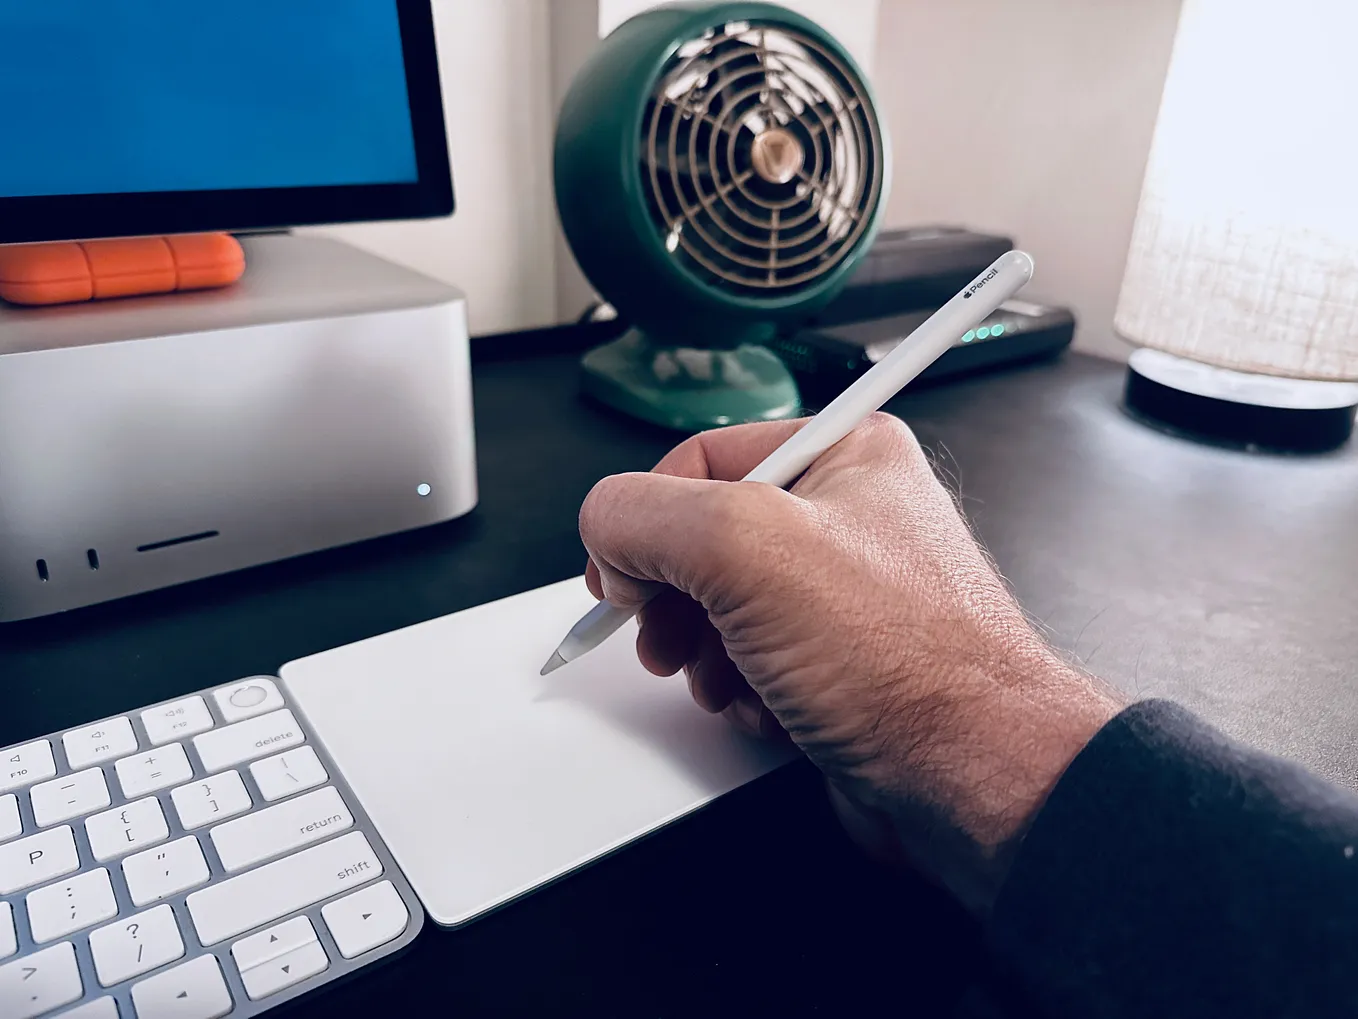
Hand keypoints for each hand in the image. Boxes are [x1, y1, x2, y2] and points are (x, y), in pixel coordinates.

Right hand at [579, 414, 1123, 911]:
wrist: (972, 781)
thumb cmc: (909, 666)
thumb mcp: (747, 551)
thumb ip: (647, 516)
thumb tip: (606, 523)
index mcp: (843, 453)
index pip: (700, 458)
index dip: (647, 520)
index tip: (622, 576)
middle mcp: (848, 515)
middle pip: (703, 540)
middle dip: (675, 601)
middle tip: (668, 636)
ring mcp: (844, 594)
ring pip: (721, 609)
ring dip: (708, 654)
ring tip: (733, 679)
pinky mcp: (839, 660)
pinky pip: (752, 660)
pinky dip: (744, 690)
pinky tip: (771, 708)